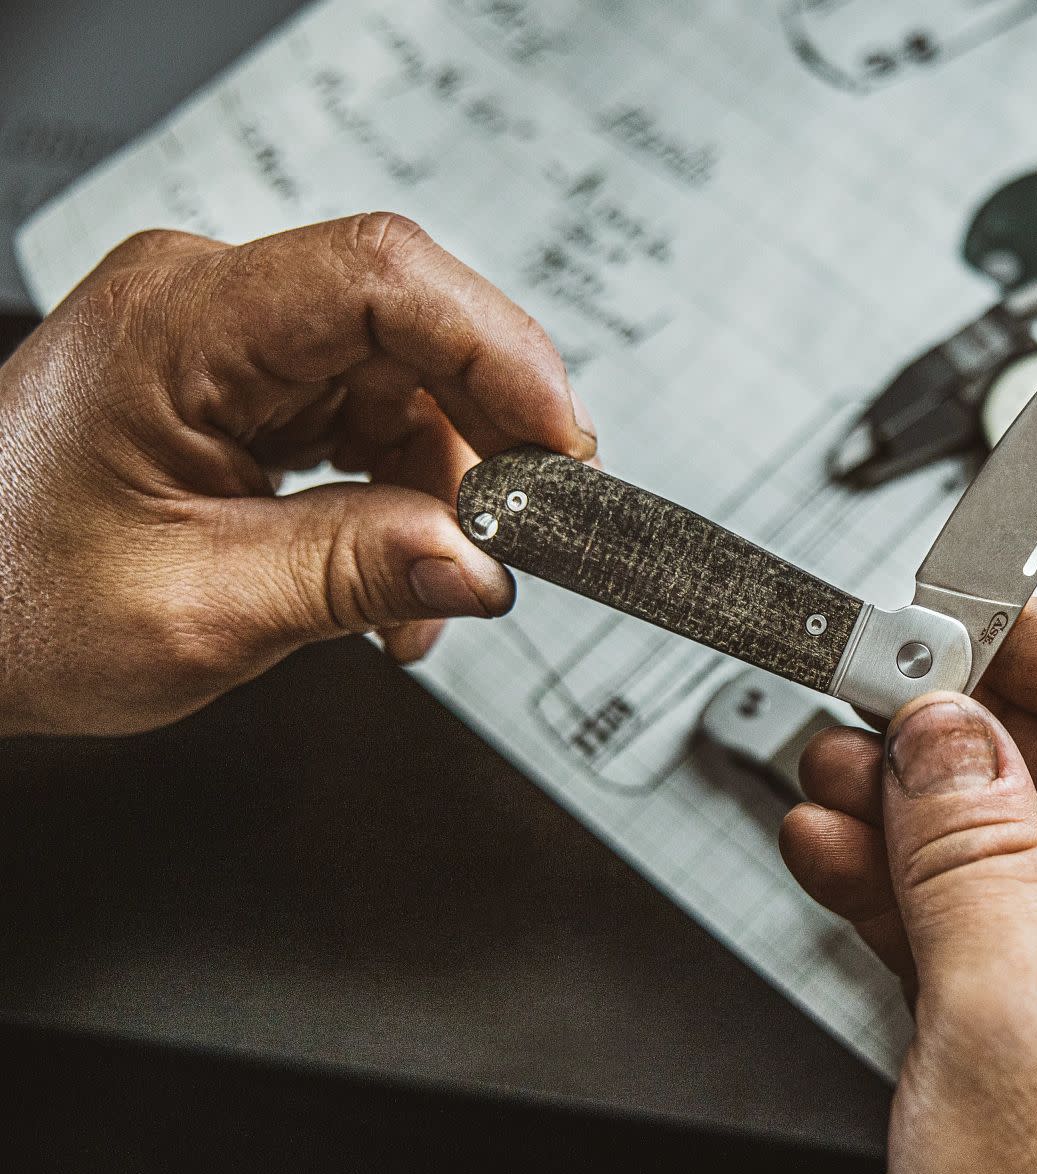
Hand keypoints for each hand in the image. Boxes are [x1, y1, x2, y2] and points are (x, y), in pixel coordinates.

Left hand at [0, 214, 595, 735]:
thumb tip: (481, 565)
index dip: (496, 350)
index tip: (560, 444)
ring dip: (440, 499)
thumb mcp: (200, 608)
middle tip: (523, 537)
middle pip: (410, 335)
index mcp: (181, 324)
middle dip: (483, 443)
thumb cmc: (11, 602)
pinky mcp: (248, 395)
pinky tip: (392, 582)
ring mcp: (233, 350)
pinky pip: (366, 428)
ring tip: (422, 603)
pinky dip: (400, 508)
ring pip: (402, 392)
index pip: (379, 280)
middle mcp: (212, 311)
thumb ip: (353, 575)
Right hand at [780, 599, 1036, 1173]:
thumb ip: (970, 844)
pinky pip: (936, 907)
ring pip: (988, 839)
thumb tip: (941, 730)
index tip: (995, 629)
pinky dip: (876, 870)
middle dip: (971, 729)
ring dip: (907, 797)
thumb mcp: (1017, 997)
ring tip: (835, 766)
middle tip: (882, 693)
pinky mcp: (991, 1018)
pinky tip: (825, 843)